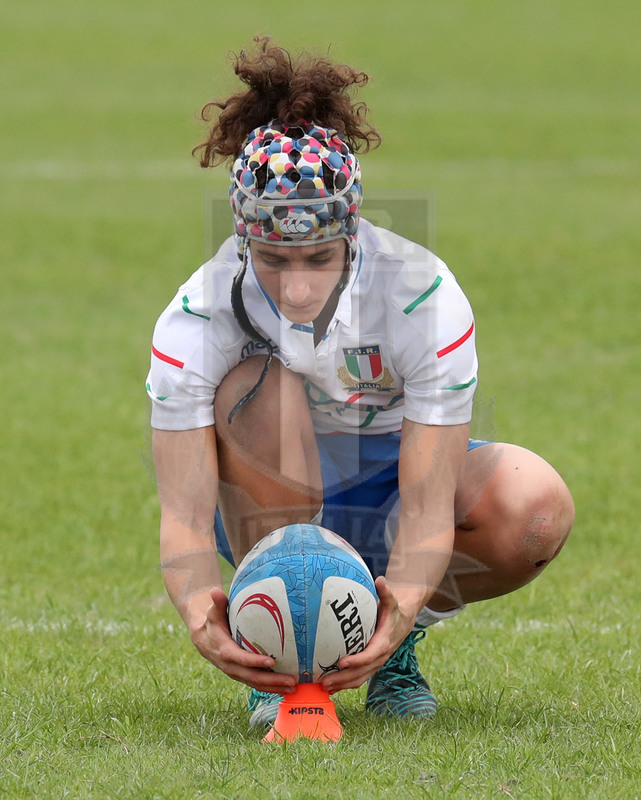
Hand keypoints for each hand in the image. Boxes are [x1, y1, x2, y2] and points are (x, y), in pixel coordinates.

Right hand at [190, 588, 296, 693]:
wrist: (203, 639)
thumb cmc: (212, 622)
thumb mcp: (213, 613)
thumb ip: (217, 603)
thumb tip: (215, 590)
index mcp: (224, 650)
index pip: (240, 658)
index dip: (254, 662)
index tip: (271, 662)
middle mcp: (230, 666)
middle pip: (252, 677)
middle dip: (272, 680)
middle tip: (291, 681)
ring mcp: (236, 672)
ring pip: (256, 683)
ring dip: (274, 687)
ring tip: (294, 687)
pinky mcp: (242, 675)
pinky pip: (256, 684)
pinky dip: (271, 688)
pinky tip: (286, 689)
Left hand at [319, 576, 417, 692]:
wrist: (404, 621)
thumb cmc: (394, 610)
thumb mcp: (391, 601)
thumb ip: (386, 592)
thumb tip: (381, 579)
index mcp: (384, 643)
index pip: (370, 655)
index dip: (357, 661)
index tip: (342, 662)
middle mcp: (380, 657)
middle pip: (361, 673)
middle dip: (343, 679)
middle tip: (324, 681)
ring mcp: (376, 663)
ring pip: (359, 679)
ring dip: (342, 685)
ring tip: (323, 687)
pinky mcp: (371, 665)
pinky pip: (359, 677)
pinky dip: (345, 683)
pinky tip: (330, 686)